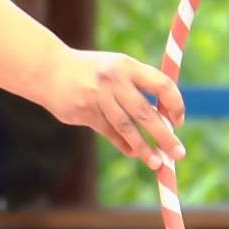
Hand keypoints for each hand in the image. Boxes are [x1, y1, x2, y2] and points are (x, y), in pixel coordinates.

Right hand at [44, 46, 186, 172]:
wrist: (49, 69)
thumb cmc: (93, 71)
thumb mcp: (116, 68)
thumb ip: (139, 87)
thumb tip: (166, 117)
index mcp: (127, 66)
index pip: (161, 85)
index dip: (174, 104)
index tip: (179, 121)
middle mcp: (114, 80)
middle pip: (145, 112)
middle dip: (164, 135)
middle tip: (179, 153)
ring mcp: (97, 97)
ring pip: (126, 127)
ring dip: (143, 147)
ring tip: (157, 163)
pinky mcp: (84, 112)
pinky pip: (108, 132)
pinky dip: (123, 144)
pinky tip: (133, 153)